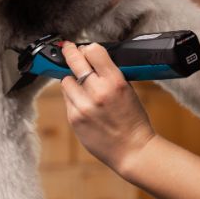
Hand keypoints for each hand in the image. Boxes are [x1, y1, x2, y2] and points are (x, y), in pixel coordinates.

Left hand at [59, 41, 155, 174]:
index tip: (84, 48)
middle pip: (75, 61)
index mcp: (115, 82)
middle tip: (67, 48)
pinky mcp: (74, 118)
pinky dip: (73, 97)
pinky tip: (83, 102)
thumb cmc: (133, 121)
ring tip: (81, 86)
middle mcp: (98, 92)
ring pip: (66, 80)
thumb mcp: (128, 90)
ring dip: (72, 80)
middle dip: (70, 52)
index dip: (88, 48)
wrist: (132, 150)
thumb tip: (93, 61)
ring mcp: (83, 106)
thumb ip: (110, 75)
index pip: (93, 51)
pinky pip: (67, 99)